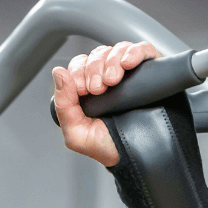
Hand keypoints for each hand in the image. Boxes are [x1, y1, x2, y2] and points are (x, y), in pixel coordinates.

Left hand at [50, 41, 157, 167]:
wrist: (142, 158)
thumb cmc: (110, 148)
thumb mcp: (77, 133)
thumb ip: (63, 104)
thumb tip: (58, 72)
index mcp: (89, 90)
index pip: (79, 65)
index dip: (78, 72)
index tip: (84, 90)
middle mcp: (108, 78)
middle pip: (96, 55)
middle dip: (94, 68)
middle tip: (98, 88)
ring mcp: (130, 73)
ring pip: (116, 50)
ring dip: (111, 61)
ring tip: (113, 80)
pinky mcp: (150, 70)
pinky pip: (142, 49)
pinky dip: (133, 52)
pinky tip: (128, 63)